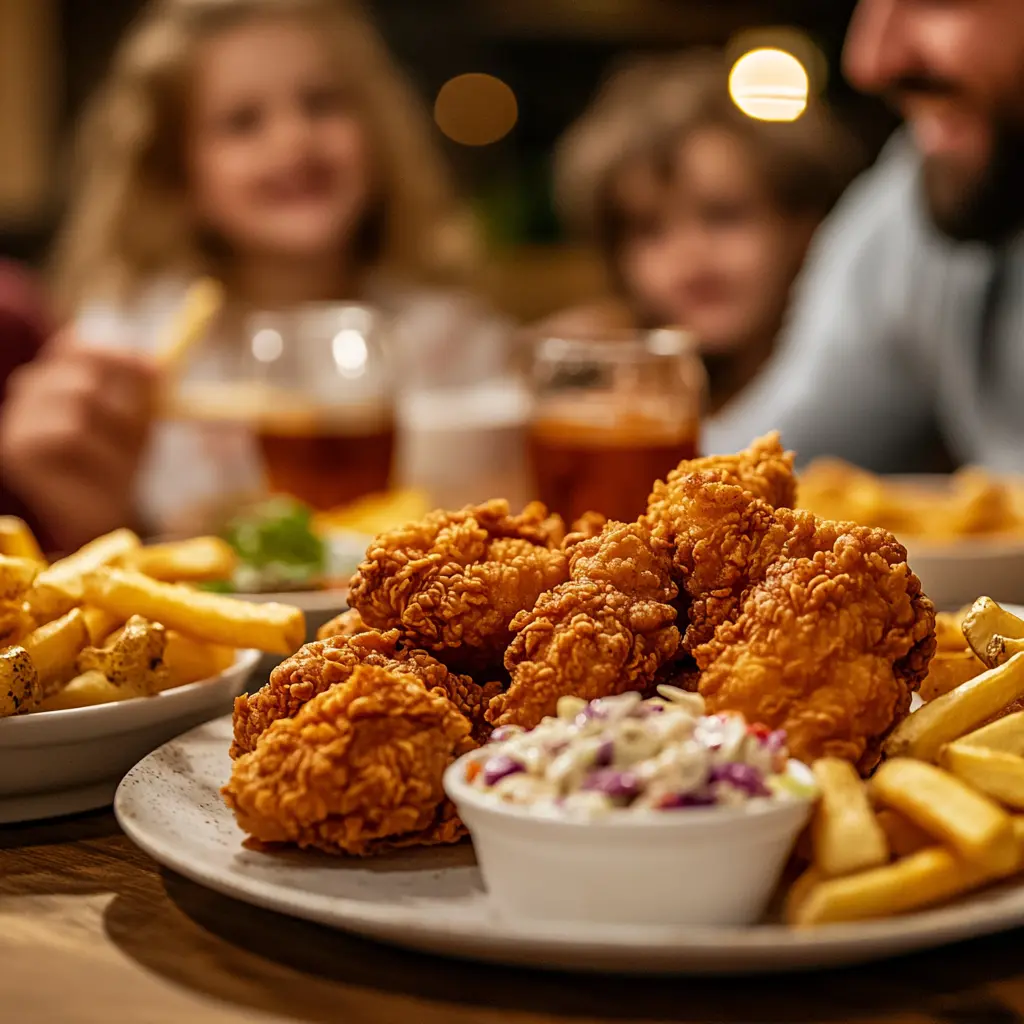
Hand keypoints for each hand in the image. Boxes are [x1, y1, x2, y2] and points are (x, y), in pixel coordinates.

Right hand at [0, 334, 157, 550]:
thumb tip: (158, 364)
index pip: (75, 345)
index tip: (157, 371)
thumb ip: (141, 391)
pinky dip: (98, 451)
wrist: (99, 521)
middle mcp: (29, 393)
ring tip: (123, 460)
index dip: (117, 356)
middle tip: (141, 431)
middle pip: (80, 373)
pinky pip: (66, 432)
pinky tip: (103, 472)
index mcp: (56, 378)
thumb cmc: (116, 468)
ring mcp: (17, 419)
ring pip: (76, 399)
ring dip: (113, 429)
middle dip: (121, 400)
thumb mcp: (136, 422)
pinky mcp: (15, 449)